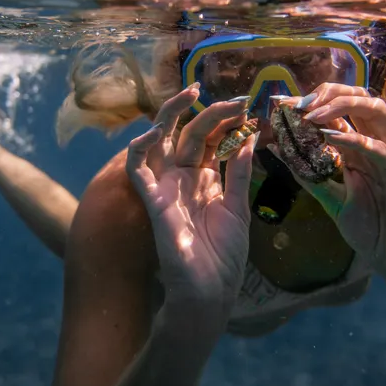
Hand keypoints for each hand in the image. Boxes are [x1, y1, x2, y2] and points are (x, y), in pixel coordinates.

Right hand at [126, 86, 256, 315]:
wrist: (210, 290)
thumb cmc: (224, 256)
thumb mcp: (238, 208)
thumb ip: (239, 172)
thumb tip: (249, 138)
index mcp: (205, 180)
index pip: (210, 139)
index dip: (226, 121)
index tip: (247, 108)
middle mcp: (183, 178)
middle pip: (190, 133)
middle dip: (211, 113)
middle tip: (234, 101)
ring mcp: (167, 187)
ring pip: (159, 140)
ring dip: (170, 115)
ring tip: (191, 95)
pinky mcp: (152, 200)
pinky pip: (137, 168)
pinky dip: (140, 147)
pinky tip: (156, 131)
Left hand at [269, 84, 385, 293]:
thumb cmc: (370, 228)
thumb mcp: (332, 200)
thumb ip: (309, 175)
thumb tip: (279, 149)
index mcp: (360, 147)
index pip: (335, 113)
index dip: (308, 102)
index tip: (279, 102)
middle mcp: (378, 144)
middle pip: (358, 99)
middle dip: (327, 94)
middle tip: (297, 104)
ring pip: (376, 111)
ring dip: (343, 106)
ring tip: (312, 114)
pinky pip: (385, 150)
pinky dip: (359, 141)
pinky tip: (332, 138)